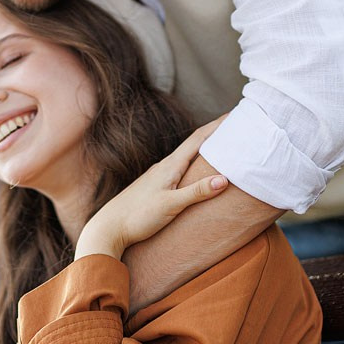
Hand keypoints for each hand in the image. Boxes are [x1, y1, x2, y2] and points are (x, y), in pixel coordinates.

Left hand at [75, 120, 227, 260]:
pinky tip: (195, 170)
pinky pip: (179, 168)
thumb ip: (196, 192)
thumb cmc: (137, 217)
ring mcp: (157, 176)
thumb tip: (225, 179)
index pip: (198, 139)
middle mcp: (163, 166)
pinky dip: (193, 163)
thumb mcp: (171, 205)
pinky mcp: (154, 187)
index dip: (217, 126)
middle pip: (193, 144)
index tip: (234, 114)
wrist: (108, 228)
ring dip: (204, 149)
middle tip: (235, 127)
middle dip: (214, 134)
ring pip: (185, 157)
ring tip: (221, 146)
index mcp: (169, 166)